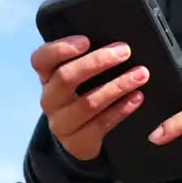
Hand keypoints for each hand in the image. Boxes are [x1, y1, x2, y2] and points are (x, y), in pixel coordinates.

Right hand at [30, 36, 150, 161]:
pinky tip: (137, 97)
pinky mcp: (77, 142)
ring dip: (117, 86)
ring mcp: (61, 123)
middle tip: (125, 51)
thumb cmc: (84, 92)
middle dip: (97, 62)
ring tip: (141, 74)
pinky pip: (101, 124)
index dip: (60, 49)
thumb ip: (87, 57)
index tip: (86, 40)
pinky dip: (122, 109)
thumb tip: (115, 42)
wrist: (80, 136)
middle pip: (65, 78)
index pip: (40, 59)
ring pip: (88, 103)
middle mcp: (50, 99)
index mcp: (47, 76)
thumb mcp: (79, 74)